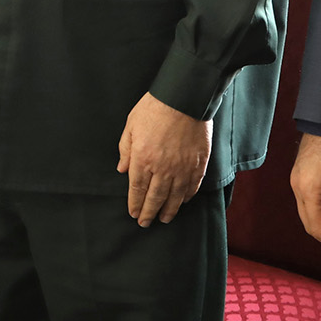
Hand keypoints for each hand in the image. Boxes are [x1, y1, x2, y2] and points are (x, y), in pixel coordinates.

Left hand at [117, 93, 210, 226]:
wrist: (184, 97)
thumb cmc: (154, 108)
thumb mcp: (131, 125)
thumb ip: (125, 150)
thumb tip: (122, 170)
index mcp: (143, 159)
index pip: (137, 189)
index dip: (135, 204)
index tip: (133, 213)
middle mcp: (163, 168)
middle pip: (155, 198)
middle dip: (149, 213)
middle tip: (145, 223)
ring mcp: (183, 167)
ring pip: (175, 197)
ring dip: (169, 210)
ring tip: (164, 219)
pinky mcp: (199, 163)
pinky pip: (193, 186)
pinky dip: (187, 197)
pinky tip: (183, 201)